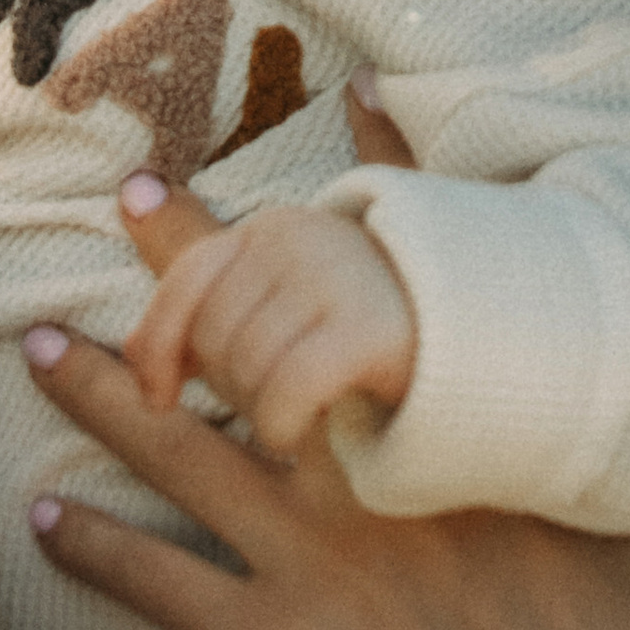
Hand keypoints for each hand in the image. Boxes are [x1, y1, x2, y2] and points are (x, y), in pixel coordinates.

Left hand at [26, 174, 629, 629]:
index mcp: (485, 450)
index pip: (410, 297)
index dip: (367, 207)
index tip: (343, 115)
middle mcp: (389, 483)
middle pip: (266, 342)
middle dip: (193, 263)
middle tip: (134, 198)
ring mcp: (326, 562)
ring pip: (185, 449)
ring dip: (104, 393)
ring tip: (39, 348)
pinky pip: (162, 583)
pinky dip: (95, 549)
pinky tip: (41, 521)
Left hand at [121, 193, 416, 457]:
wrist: (497, 336)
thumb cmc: (383, 319)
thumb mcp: (299, 278)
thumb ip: (222, 259)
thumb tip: (131, 195)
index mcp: (274, 226)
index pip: (184, 280)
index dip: (156, 344)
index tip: (157, 396)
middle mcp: (297, 238)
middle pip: (211, 336)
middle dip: (229, 386)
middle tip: (275, 402)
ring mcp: (332, 278)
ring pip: (244, 370)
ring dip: (261, 410)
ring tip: (301, 414)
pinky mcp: (365, 331)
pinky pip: (284, 393)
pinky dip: (281, 426)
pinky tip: (299, 434)